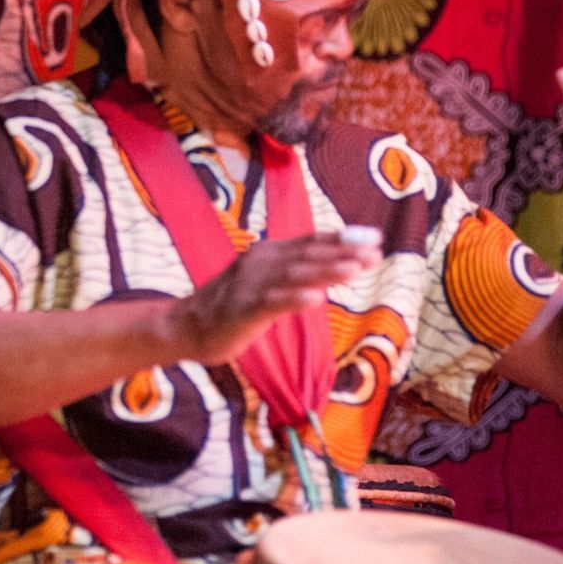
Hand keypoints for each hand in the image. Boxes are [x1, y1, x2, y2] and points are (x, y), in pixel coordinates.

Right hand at [163, 233, 376, 365]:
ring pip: (294, 275)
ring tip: (354, 269)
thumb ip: (298, 273)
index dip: (342, 239)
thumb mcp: (267, 282)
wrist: (187, 325)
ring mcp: (251, 285)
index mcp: (268, 254)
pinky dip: (293, 298)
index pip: (310, 242)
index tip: (374, 237)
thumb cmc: (232, 306)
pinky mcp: (243, 309)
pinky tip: (314, 298)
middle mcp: (260, 262)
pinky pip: (271, 302)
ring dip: (326, 270)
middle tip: (375, 252)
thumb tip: (339, 267)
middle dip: (343, 253)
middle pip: (307, 255)